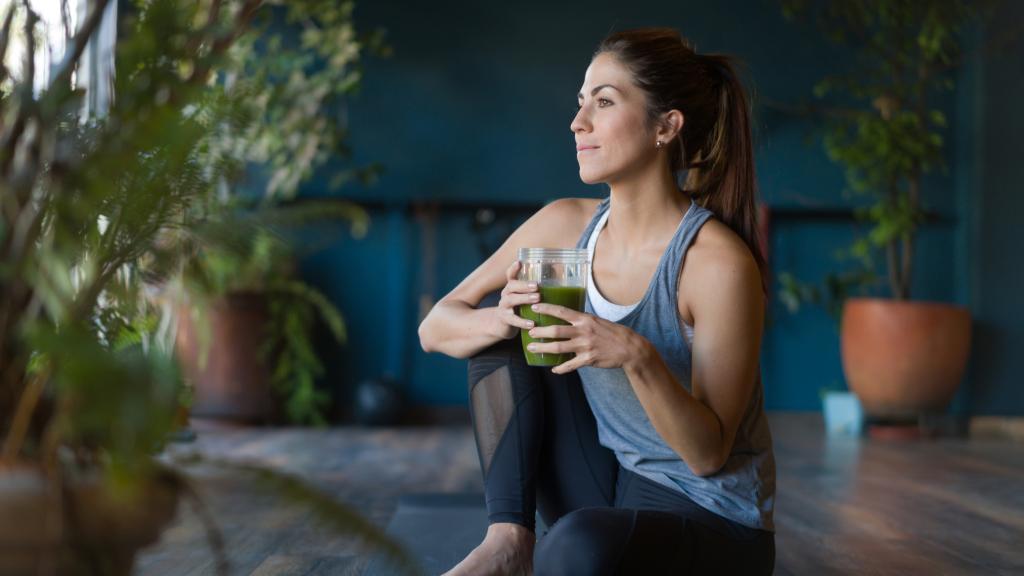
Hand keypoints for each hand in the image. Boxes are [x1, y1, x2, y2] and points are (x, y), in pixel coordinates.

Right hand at [492, 261, 539, 339]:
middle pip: (511, 286)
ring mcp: (504, 307)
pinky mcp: (505, 320)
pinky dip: (522, 321)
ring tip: (537, 299)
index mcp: (511, 288)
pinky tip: (532, 323)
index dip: (513, 269)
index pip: (510, 275)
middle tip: (537, 285)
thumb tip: (556, 276)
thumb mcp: (524, 298)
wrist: (501, 326)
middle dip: (524, 285)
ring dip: (524, 298)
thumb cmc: (518, 309)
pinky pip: (513, 320)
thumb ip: (535, 290)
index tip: (519, 262)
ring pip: (511, 300)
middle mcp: (506, 295)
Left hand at [524, 302, 647, 373]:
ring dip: (544, 348)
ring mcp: (585, 346)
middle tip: (529, 331)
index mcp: (585, 319)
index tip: (534, 307)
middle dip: (540, 331)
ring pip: (559, 348)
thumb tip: (568, 318)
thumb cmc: (613, 333)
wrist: (629, 348)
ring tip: (532, 348)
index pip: (562, 311)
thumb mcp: (597, 321)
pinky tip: (554, 369)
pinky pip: (570, 365)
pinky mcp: (588, 359)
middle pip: (556, 331)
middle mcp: (583, 331)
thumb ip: (582, 321)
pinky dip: (561, 368)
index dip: (546, 309)